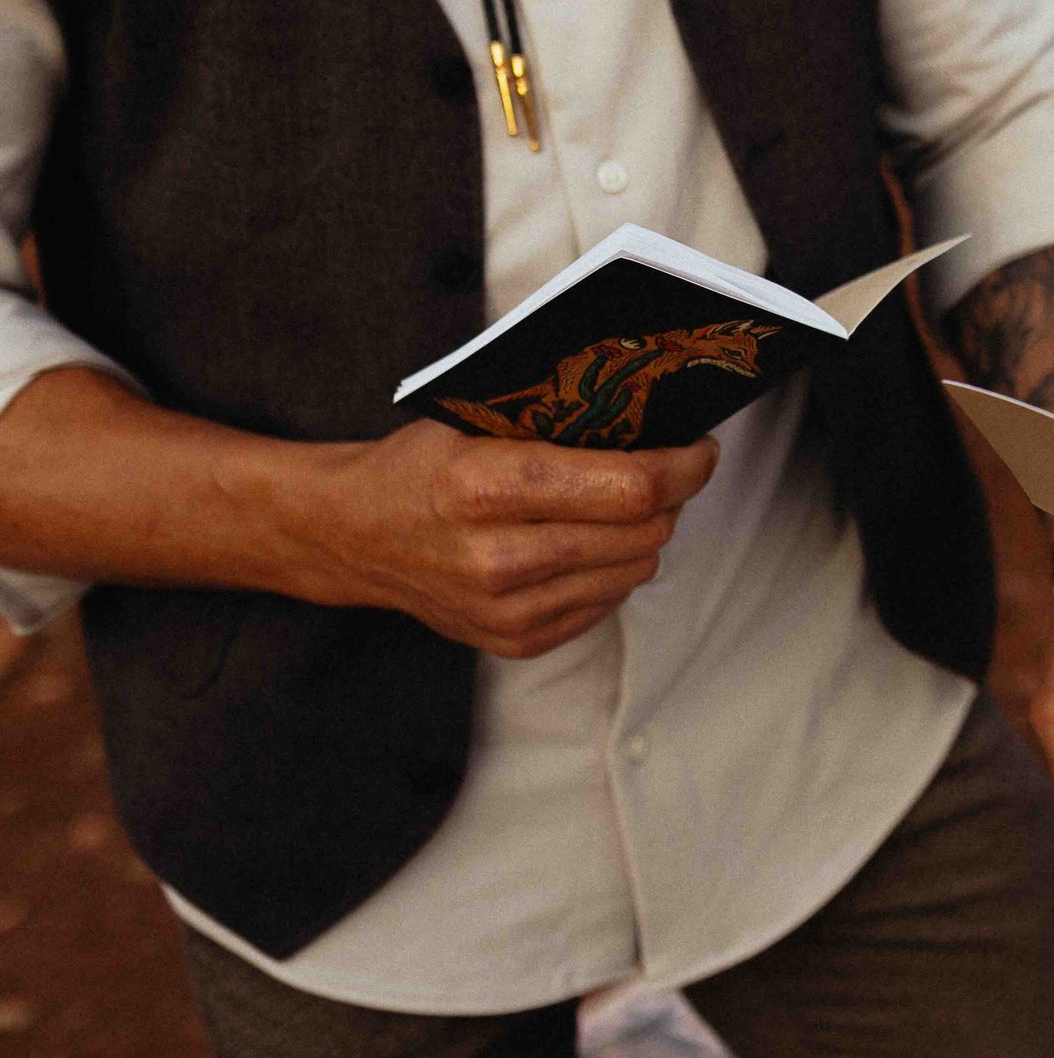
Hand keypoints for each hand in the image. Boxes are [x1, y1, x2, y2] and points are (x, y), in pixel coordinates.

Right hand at [286, 421, 717, 657]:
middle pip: (642, 531)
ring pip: (634, 569)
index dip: (683, 466)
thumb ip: (558, 420)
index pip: (629, 486)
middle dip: (670, 496)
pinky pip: (607, 603)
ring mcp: (508, 609)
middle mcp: (500, 558)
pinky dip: (612, 569)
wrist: (351, 536)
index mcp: (488, 488)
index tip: (699, 449)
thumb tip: (654, 416)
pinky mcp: (516, 641)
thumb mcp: (476, 420)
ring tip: (620, 505)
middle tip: (666, 470)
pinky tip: (586, 542)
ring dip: (644, 533)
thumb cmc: (419, 467)